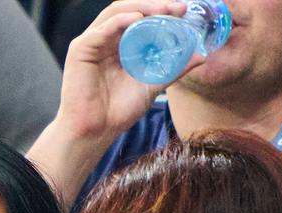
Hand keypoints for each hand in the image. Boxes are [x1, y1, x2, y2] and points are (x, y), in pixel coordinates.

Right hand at [59, 1, 197, 139]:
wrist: (95, 132)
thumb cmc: (118, 112)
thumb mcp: (152, 85)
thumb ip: (173, 69)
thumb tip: (201, 56)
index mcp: (120, 46)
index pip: (141, 19)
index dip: (162, 12)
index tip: (184, 12)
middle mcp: (106, 41)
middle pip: (131, 10)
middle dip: (155, 6)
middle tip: (178, 7)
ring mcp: (92, 43)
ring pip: (117, 12)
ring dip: (141, 7)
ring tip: (163, 11)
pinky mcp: (80, 50)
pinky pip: (102, 28)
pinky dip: (121, 20)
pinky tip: (138, 19)